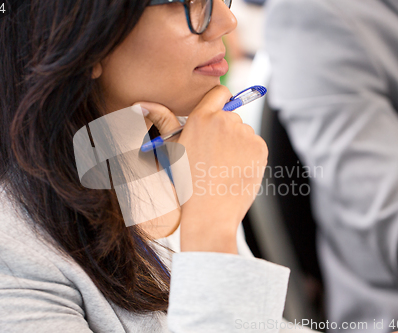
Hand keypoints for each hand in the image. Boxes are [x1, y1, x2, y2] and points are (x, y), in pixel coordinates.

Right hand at [134, 85, 267, 253]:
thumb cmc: (187, 184)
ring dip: (238, 144)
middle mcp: (224, 120)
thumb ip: (163, 121)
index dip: (221, 102)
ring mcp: (244, 133)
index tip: (219, 116)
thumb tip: (138, 104)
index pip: (220, 92)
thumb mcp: (171, 150)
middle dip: (226, 131)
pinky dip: (249, 156)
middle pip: (232, 116)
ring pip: (243, 132)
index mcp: (200, 118)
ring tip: (224, 167)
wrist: (209, 213)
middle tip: (215, 156)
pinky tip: (236, 171)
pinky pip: (255, 145)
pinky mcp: (259, 147)